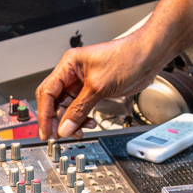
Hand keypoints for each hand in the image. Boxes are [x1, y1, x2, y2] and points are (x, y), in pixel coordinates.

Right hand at [34, 34, 166, 138]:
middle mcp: (73, 73)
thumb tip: (64, 127)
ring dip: (72, 121)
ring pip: (68, 107)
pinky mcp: (94, 90)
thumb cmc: (126, 58)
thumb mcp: (98, 87)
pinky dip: (82, 118)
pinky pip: (81, 108)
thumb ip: (79, 110)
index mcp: (69, 64)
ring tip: (78, 131)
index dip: (45, 113)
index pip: (47, 91)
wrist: (148, 57)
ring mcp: (83, 82)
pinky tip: (89, 124)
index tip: (46, 131)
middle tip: (60, 135)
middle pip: (55, 100)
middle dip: (57, 119)